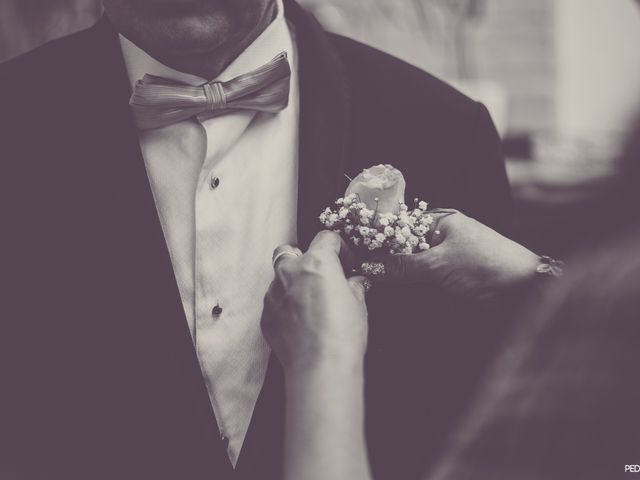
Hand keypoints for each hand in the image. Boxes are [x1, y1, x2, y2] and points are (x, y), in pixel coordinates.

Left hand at [263, 231, 368, 375]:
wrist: (319, 366)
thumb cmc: (342, 333)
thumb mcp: (358, 304)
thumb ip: (354, 286)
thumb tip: (355, 281)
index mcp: (316, 262)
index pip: (325, 238)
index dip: (339, 247)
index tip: (346, 262)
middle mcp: (289, 272)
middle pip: (289, 250)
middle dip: (302, 258)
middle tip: (319, 276)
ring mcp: (273, 294)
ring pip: (279, 278)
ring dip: (292, 284)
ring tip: (310, 303)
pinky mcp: (265, 316)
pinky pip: (274, 302)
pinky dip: (285, 306)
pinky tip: (300, 322)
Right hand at [367, 211, 539, 301]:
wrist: (525, 294)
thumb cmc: (488, 266)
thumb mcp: (439, 264)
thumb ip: (403, 266)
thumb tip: (371, 265)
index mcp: (441, 221)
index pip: (401, 224)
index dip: (380, 236)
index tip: (357, 249)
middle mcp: (442, 236)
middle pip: (403, 246)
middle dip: (385, 258)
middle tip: (361, 270)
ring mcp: (446, 259)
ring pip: (410, 265)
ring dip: (396, 274)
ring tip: (371, 280)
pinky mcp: (450, 280)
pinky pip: (421, 280)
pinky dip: (409, 285)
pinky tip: (393, 291)